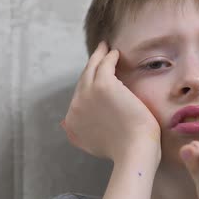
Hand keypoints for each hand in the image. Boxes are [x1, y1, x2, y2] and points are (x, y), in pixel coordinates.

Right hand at [61, 41, 160, 164]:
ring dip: (99, 55)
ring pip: (92, 68)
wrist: (134, 150)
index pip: (79, 95)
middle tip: (99, 52)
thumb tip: (64, 123)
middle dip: (90, 64)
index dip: (87, 83)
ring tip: (106, 48)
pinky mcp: (104, 85)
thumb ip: (77, 134)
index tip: (95, 76)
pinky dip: (109, 56)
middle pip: (83, 79)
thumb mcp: (91, 145)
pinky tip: (115, 53)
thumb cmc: (123, 150)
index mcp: (72, 120)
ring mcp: (87, 93)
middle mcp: (75, 105)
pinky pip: (105, 64)